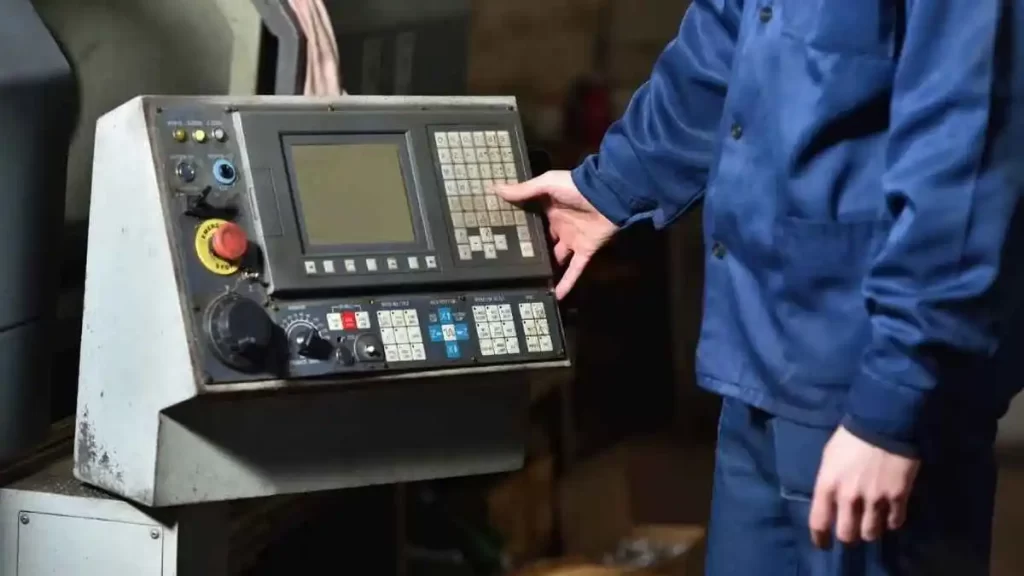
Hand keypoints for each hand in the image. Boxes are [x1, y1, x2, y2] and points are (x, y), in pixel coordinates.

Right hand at [496, 171, 617, 298]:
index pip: (532, 223)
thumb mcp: (546, 184)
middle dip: (531, 253)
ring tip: (530, 283)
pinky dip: (566, 284)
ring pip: (557, 259)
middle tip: (512, 265)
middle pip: (543, 243)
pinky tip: (554, 296)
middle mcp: (560, 227)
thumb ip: (524, 190)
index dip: (520, 231)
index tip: (502, 240)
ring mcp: (572, 241)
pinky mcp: (584, 251)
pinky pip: (574, 271)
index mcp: (549, 211)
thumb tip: (496, 189)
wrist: (606, 195)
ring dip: (547, 270)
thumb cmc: (575, 187)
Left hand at [809, 426, 920, 547]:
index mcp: (827, 485)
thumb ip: (829, 482)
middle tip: (852, 531)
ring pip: (870, 533)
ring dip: (870, 530)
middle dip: (848, 536)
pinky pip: (894, 523)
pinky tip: (890, 514)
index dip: (820, 538)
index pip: (818, 523)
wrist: (884, 422)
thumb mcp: (829, 457)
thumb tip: (832, 501)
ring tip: (871, 522)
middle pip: (847, 535)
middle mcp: (848, 497)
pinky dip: (891, 522)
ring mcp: (874, 499)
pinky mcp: (898, 497)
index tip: (824, 544)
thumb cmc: (851, 436)